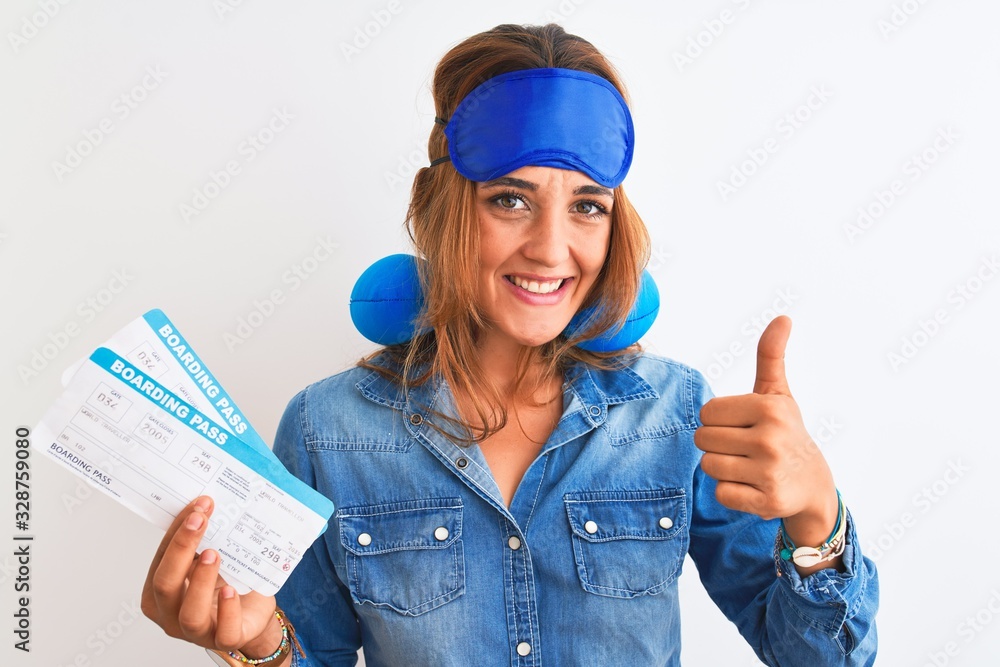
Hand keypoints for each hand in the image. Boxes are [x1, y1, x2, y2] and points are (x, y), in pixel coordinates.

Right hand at [141, 496, 279, 656]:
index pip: (161, 558)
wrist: (253, 612)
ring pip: (189, 613)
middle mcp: (171, 613)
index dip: (176, 531)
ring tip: (213, 554)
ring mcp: (197, 631)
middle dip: (181, 548)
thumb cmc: (227, 583)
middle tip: (200, 520)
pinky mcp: (226, 639)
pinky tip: (231, 590)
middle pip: (165, 584)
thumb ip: (204, 540)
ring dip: (200, 580)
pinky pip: (224, 632)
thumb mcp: (212, 560)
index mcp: (160, 591)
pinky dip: (227, 610)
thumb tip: (207, 504)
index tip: (196, 506)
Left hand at [694, 316, 837, 534]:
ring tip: (748, 467)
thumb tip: (783, 317)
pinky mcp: (767, 502)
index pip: (707, 412)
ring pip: (709, 466)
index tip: (743, 426)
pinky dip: (731, 493)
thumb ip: (771, 356)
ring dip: (722, 469)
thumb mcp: (778, 394)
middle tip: (745, 449)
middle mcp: (771, 438)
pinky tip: (753, 487)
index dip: (719, 421)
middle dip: (718, 445)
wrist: (813, 485)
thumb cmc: (785, 432)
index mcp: (769, 408)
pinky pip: (720, 493)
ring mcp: (770, 472)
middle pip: (703, 439)